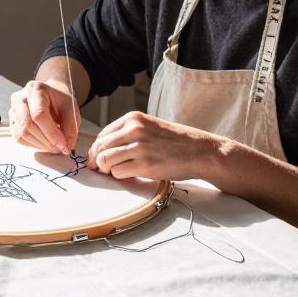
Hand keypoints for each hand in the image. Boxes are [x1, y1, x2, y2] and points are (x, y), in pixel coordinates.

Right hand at [9, 78, 80, 153]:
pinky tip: (44, 142)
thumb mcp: (70, 107)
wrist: (49, 93)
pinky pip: (19, 138)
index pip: (39, 115)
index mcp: (36, 90)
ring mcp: (13, 110)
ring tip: (53, 145)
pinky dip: (33, 144)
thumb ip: (71, 125)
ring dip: (40, 144)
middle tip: (60, 147)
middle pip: (28, 125)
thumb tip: (68, 145)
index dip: (52, 133)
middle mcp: (20, 98)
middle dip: (46, 141)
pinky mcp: (12, 121)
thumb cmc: (58, 98)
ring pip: (22, 134)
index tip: (64, 145)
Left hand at [87, 111, 223, 180]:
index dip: (97, 149)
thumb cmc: (177, 142)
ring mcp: (139, 147)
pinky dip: (120, 177)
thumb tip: (106, 149)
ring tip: (117, 173)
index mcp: (133, 118)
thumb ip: (129, 133)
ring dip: (108, 170)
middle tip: (99, 170)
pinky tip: (131, 175)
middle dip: (96, 162)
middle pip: (100, 148)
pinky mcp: (145, 165)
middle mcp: (134, 130)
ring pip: (106, 161)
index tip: (98, 159)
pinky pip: (119, 173)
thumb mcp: (151, 127)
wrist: (201, 151)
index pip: (103, 135)